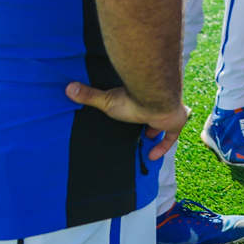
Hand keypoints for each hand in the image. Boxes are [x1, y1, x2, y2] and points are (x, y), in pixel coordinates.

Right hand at [65, 82, 188, 157]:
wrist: (156, 98)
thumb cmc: (131, 98)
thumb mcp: (106, 100)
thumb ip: (89, 95)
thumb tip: (68, 88)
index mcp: (143, 96)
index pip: (142, 101)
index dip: (139, 109)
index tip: (134, 115)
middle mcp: (158, 102)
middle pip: (156, 110)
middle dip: (150, 119)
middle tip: (141, 129)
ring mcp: (169, 111)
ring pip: (166, 121)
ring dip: (157, 130)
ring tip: (146, 138)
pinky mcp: (176, 122)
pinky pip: (173, 136)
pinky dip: (164, 146)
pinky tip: (152, 156)